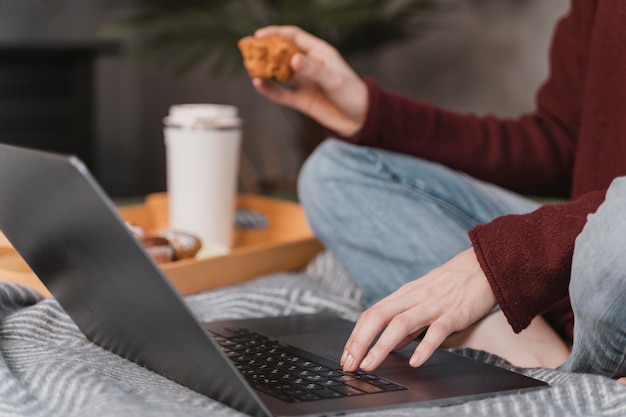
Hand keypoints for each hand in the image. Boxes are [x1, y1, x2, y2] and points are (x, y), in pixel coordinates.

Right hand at [250, 26, 367, 135]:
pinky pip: (281, 93)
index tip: (260, 35)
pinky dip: (269, 89)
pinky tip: (258, 83)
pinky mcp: (300, 100)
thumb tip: (293, 58)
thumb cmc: (353, 94)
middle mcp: (309, 65)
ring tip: (248, 66)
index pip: (294, 37)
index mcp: (319, 53)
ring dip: (264, 69)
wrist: (360, 120)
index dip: (276, 34)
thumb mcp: (335, 80)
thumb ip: (314, 70)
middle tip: (248, 50)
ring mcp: (303, 82)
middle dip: (265, 51)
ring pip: (279, 73)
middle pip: (282, 54)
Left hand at [341, 248, 496, 371]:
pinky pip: (437, 330)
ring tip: (369, 365)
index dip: (356, 336)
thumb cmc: (452, 285)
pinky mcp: (455, 313)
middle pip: (378, 317)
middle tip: (350, 364)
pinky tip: (415, 361)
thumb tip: (390, 344)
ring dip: (381, 346)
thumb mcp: (422, 299)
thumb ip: (407, 322)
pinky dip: (424, 346)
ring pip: (400, 324)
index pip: (371, 314)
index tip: (347, 357)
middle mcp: (414, 298)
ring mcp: (433, 305)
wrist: (482, 266)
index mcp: (404, 295)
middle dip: (360, 342)